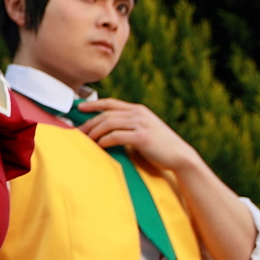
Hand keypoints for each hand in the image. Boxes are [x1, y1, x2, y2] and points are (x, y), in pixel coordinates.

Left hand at [77, 98, 198, 171]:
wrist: (181, 156)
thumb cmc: (160, 146)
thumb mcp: (144, 128)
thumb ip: (129, 124)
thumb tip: (108, 129)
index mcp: (138, 110)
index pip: (111, 103)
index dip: (93, 104)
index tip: (80, 108)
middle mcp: (138, 113)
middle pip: (106, 114)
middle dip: (90, 122)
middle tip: (79, 131)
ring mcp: (140, 124)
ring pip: (108, 123)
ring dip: (94, 132)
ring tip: (86, 140)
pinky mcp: (141, 137)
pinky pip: (116, 136)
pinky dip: (104, 140)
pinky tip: (99, 146)